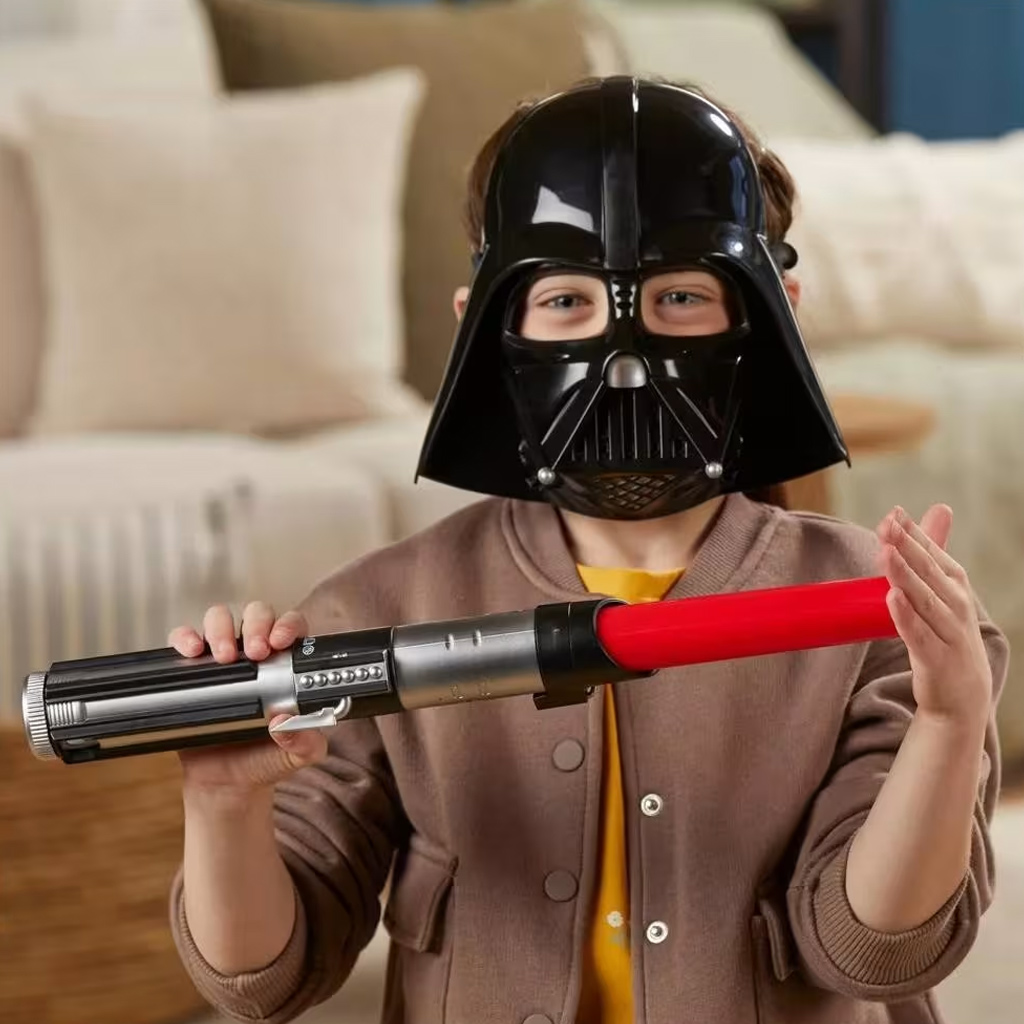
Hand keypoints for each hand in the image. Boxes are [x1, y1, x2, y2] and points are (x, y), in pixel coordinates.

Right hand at [168, 602, 327, 799]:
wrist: (227, 783)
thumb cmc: (266, 759)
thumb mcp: (297, 755)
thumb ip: (305, 742)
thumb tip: (286, 722)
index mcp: (285, 665)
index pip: (291, 626)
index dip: (288, 625)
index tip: (280, 641)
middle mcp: (254, 655)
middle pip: (256, 613)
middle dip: (256, 624)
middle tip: (255, 651)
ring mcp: (222, 660)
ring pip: (220, 617)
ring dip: (221, 628)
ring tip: (223, 658)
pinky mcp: (191, 670)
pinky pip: (183, 639)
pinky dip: (184, 637)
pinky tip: (192, 652)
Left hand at [875, 505, 992, 726]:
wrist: (963, 693)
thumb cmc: (946, 633)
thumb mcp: (943, 590)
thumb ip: (933, 552)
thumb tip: (939, 508)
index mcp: (956, 585)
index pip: (934, 553)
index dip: (914, 533)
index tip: (893, 513)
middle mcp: (957, 605)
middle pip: (928, 572)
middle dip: (907, 547)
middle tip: (887, 524)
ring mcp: (948, 632)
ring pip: (923, 599)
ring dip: (904, 575)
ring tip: (886, 552)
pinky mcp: (935, 659)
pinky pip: (917, 635)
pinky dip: (905, 616)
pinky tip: (892, 598)